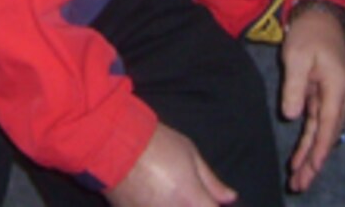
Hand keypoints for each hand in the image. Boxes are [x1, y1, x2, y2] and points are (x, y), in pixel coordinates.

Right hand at [103, 122, 237, 206]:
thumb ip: (211, 181)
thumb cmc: (156, 143)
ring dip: (175, 205)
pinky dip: (156, 206)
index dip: (215, 206)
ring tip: (171, 193)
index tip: (212, 202)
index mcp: (192, 201)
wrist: (114, 143)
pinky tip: (154, 197)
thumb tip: (230, 197)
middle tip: (189, 196)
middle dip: (195, 205)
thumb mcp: (189, 154)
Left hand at [278, 4, 344, 192]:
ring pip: (323, 132)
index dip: (320, 150)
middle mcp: (342, 97)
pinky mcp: (327, 96)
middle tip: (299, 184)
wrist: (323, 17)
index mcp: (337, 88)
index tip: (312, 168)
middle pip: (328, 135)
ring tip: (299, 178)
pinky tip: (303, 156)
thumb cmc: (310, 34)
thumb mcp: (296, 57)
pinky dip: (311, 140)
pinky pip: (319, 123)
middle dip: (314, 161)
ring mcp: (336, 97)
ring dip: (312, 155)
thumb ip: (295, 87)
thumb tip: (292, 116)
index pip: (328, 125)